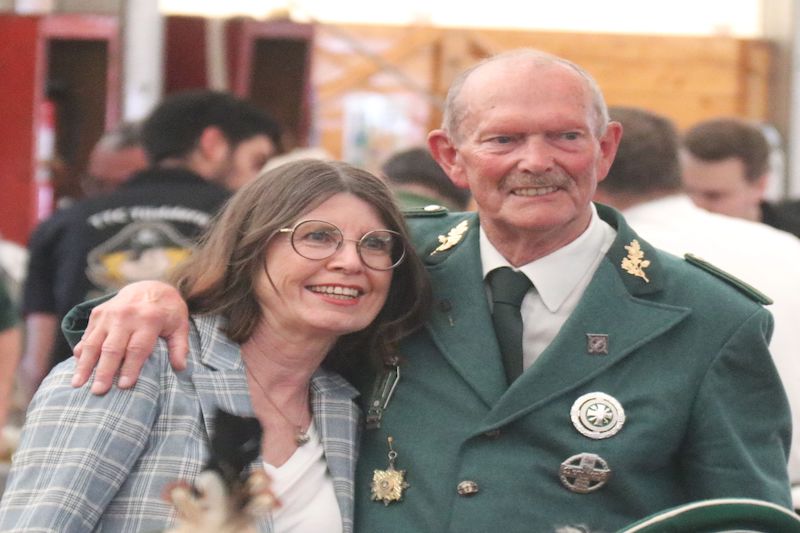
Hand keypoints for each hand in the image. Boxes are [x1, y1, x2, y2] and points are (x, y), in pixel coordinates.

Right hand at [71, 281, 189, 393]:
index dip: (130, 368)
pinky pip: (87, 335)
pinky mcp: (98, 313)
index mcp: (149, 319)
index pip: (137, 348)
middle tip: (98, 391)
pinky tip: (77, 366)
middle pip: (113, 348)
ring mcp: (109, 314)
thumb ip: (180, 346)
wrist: (150, 286)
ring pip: (94, 342)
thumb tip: (180, 368)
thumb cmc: (167, 311)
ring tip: (78, 384)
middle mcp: (126, 316)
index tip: (124, 386)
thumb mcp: (180, 325)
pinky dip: (81, 351)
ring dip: (85, 364)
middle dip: (104, 371)